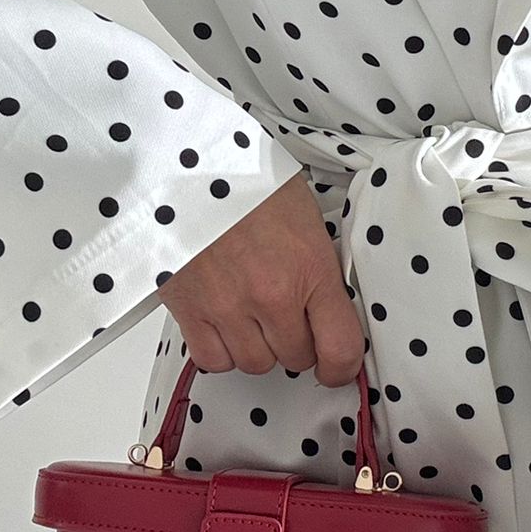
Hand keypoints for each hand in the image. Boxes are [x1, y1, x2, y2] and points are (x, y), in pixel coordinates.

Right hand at [155, 170, 366, 386]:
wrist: (188, 163)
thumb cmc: (247, 180)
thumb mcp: (304, 217)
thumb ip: (318, 267)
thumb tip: (329, 306)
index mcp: (310, 268)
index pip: (340, 347)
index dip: (342, 367)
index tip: (337, 367)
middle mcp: (271, 295)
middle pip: (296, 358)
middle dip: (296, 343)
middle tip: (287, 318)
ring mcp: (228, 307)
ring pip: (255, 364)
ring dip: (258, 347)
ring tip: (252, 315)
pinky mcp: (190, 310)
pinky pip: (213, 359)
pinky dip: (220, 350)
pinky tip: (223, 324)